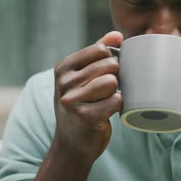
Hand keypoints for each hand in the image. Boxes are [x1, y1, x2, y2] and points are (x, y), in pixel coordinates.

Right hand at [52, 31, 122, 160]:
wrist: (72, 145)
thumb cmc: (81, 105)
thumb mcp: (82, 77)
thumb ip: (98, 53)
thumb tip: (117, 36)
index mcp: (63, 68)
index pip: (101, 49)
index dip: (111, 60)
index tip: (104, 74)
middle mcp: (64, 82)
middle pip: (109, 65)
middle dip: (115, 77)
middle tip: (105, 91)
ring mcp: (72, 100)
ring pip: (112, 82)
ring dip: (115, 92)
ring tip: (104, 101)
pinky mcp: (85, 117)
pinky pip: (115, 101)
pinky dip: (116, 106)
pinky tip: (106, 113)